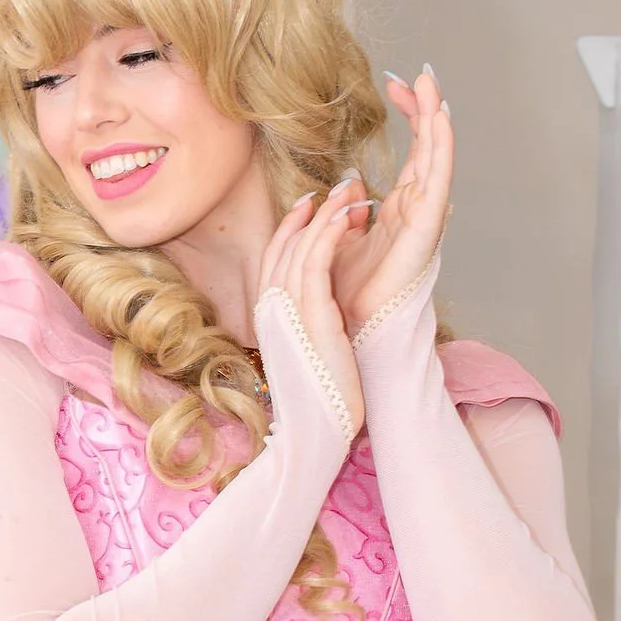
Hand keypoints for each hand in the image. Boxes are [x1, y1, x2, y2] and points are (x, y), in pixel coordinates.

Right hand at [256, 172, 370, 434]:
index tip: (312, 203)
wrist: (314, 434)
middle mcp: (272, 309)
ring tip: (350, 192)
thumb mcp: (307, 353)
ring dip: (326, 215)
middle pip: (286, 245)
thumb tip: (323, 308)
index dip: (293, 226)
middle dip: (313, 211)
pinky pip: (316, 263)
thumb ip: (309, 324)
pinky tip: (345, 217)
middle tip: (340, 185)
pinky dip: (329, 235)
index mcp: (270, 317)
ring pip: (302, 247)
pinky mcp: (309, 316)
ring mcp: (287, 311)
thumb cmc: (318, 403)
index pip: (276, 258)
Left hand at [332, 66, 452, 332]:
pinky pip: (436, 180)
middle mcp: (417, 207)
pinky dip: (440, 148)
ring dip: (436, 118)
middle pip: (429, 146)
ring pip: (437, 157)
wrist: (351, 328)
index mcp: (401, 207)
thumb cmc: (347, 290)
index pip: (413, 151)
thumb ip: (346, 208)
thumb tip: (350, 183)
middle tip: (419, 72)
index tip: (393, 84)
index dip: (408, 116)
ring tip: (432, 84)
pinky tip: (439, 119)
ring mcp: (424, 217)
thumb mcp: (340, 236)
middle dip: (425, 107)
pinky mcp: (424, 228)